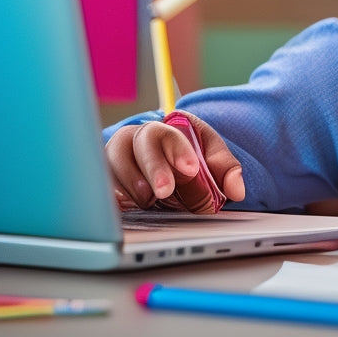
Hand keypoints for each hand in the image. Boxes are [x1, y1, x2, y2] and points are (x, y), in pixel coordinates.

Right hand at [105, 112, 245, 212]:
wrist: (164, 164)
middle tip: (166, 191)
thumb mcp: (211, 156)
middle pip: (137, 144)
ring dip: (131, 183)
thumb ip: (225, 168)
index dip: (178, 150)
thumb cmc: (186, 157)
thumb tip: (236, 190)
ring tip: (148, 200)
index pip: (168, 132)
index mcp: (166, 128)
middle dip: (153, 167)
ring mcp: (117, 159)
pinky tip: (123, 208)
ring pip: (113, 163)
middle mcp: (136, 139)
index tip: (191, 169)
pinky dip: (111, 197)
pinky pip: (100, 186)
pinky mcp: (105, 180)